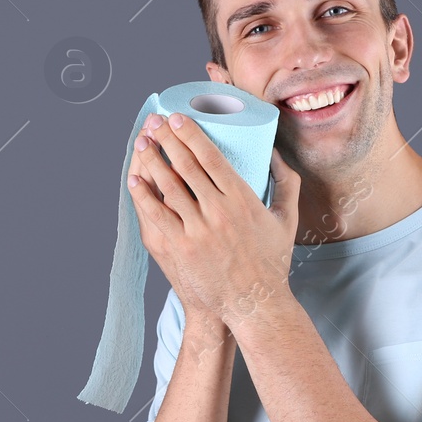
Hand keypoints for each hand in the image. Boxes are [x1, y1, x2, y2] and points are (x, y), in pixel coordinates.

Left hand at [126, 112, 300, 325]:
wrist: (255, 303)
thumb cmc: (271, 261)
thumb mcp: (287, 219)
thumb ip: (286, 183)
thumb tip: (275, 154)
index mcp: (242, 200)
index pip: (210, 157)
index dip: (190, 134)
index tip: (177, 118)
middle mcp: (218, 211)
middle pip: (185, 166)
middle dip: (166, 139)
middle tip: (154, 121)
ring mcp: (197, 231)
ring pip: (168, 186)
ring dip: (151, 160)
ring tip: (142, 142)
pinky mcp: (182, 248)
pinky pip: (157, 215)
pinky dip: (144, 195)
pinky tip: (134, 178)